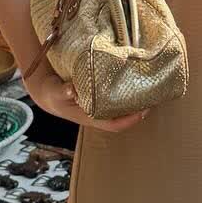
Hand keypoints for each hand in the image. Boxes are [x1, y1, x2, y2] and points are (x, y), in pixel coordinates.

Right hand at [25, 64, 147, 133]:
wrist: (48, 93)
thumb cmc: (53, 95)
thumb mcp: (55, 93)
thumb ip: (63, 91)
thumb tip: (72, 90)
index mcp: (90, 116)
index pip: (115, 124)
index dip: (131, 120)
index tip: (144, 110)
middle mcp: (98, 113)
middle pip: (124, 116)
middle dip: (139, 108)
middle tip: (153, 93)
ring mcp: (100, 106)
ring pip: (122, 107)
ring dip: (134, 99)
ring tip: (148, 85)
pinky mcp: (100, 96)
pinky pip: (116, 96)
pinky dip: (126, 90)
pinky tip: (133, 78)